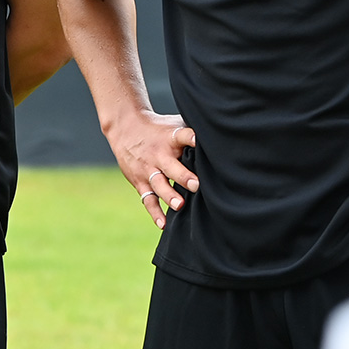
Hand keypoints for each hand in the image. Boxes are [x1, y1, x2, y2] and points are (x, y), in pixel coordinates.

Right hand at [105, 110, 197, 228]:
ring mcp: (148, 169)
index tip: (198, 140)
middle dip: (183, 176)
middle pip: (171, 166)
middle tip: (195, 185)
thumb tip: (223, 136)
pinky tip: (163, 224)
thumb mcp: (174, 124)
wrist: (125, 127)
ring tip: (179, 205)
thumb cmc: (159, 128)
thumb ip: (194, 131)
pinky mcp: (139, 182)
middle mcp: (159, 155)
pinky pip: (148, 199)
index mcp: (170, 138)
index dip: (190, 138)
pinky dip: (155, 212)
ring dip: (169, 195)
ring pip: (158, 184)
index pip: (181, 135)